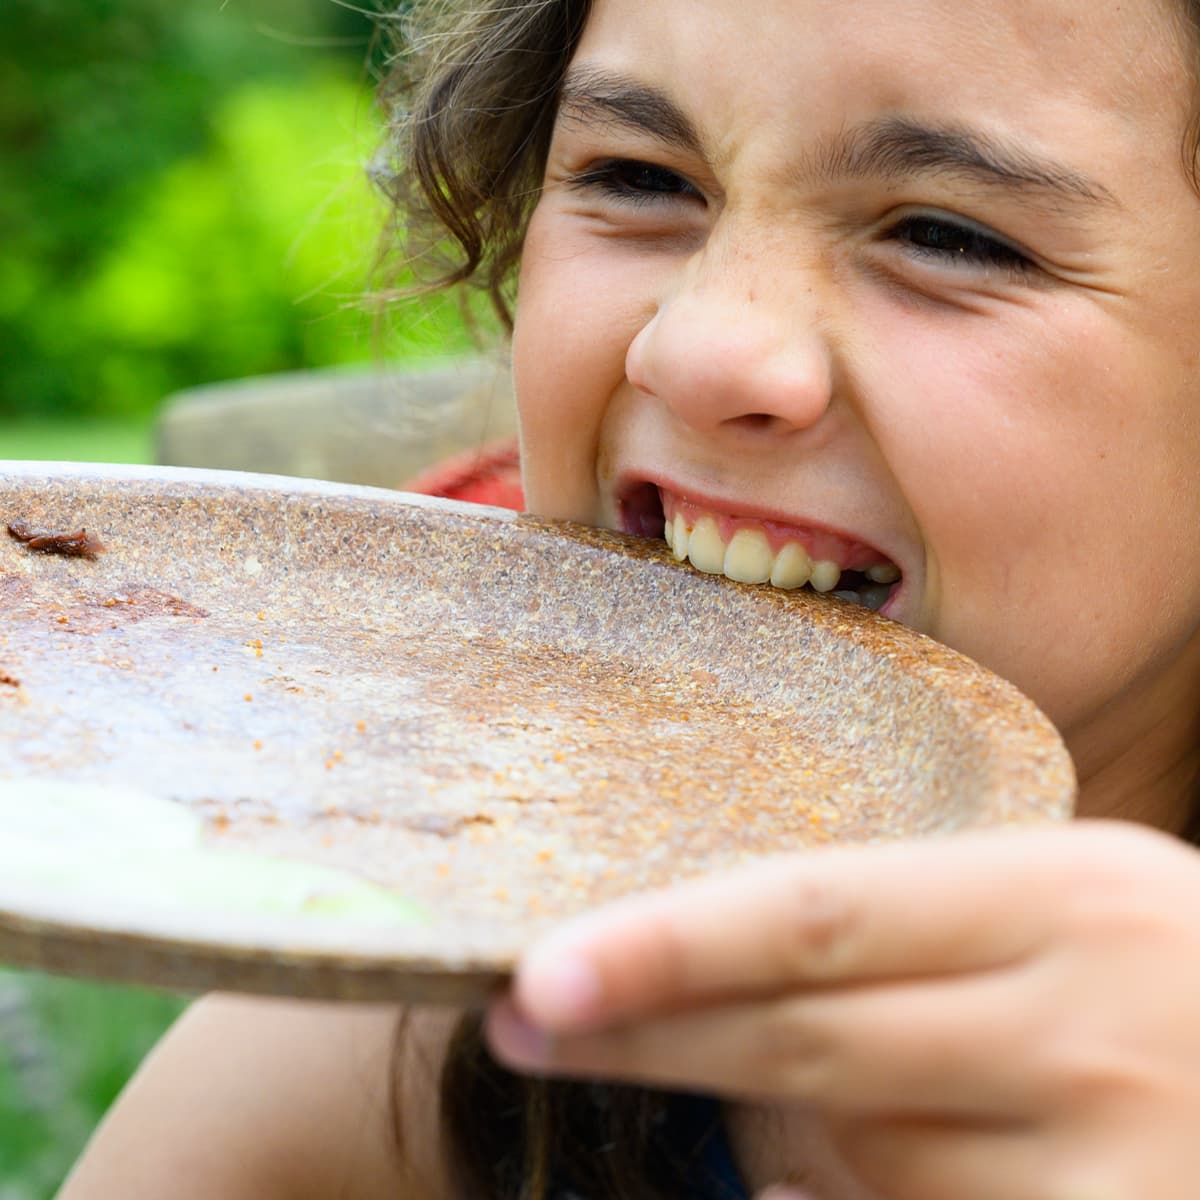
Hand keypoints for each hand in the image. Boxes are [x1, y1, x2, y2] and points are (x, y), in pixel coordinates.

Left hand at [486, 821, 1199, 1199]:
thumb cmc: (1174, 981)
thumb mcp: (1073, 911)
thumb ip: (922, 936)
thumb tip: (716, 974)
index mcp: (1065, 895)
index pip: (819, 911)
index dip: (669, 946)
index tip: (542, 970)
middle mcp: (1093, 1022)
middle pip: (808, 1039)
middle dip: (648, 1037)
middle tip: (526, 1024)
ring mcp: (1119, 1164)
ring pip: (858, 1163)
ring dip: (780, 1142)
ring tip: (766, 1108)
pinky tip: (795, 1189)